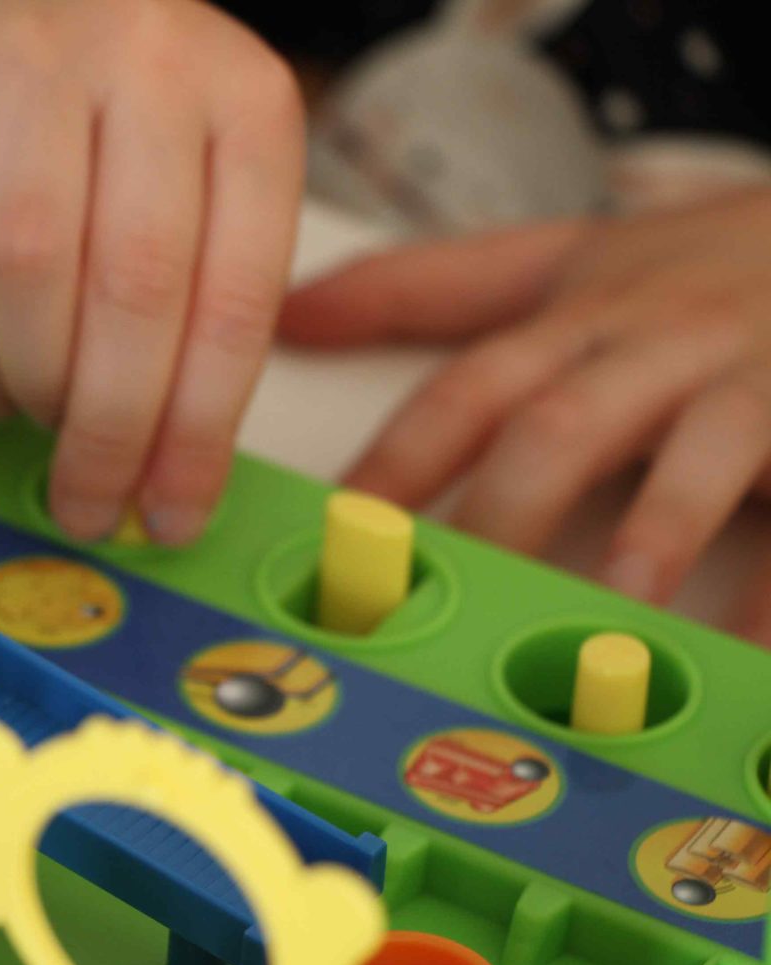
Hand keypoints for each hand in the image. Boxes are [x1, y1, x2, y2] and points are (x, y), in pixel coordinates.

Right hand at [0, 0, 304, 543]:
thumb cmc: (113, 112)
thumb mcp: (199, 170)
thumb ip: (204, 292)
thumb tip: (173, 468)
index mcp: (250, 101)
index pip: (240, 295)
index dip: (203, 428)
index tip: (174, 511)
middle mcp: (154, 65)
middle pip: (139, 289)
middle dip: (115, 430)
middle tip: (94, 506)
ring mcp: (37, 65)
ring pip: (36, 270)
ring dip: (41, 385)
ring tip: (47, 428)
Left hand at [279, 188, 770, 641]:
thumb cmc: (688, 265)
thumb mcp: (554, 259)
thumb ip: (421, 286)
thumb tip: (291, 308)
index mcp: (574, 323)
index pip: (465, 390)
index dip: (395, 462)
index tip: (334, 536)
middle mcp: (652, 349)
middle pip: (561, 428)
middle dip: (500, 513)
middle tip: (452, 602)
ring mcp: (750, 381)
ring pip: (699, 451)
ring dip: (654, 531)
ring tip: (614, 609)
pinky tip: (757, 652)